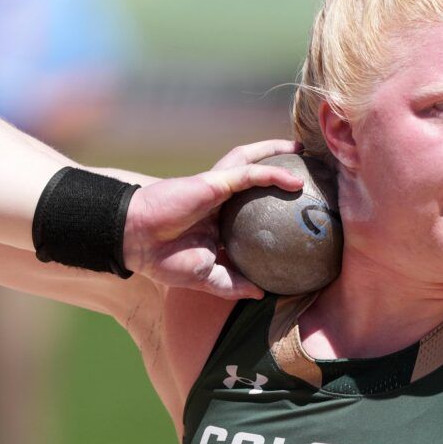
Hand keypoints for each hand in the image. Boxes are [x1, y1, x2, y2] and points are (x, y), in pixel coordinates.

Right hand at [122, 140, 302, 298]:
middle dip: (277, 166)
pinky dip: (273, 174)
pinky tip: (296, 181)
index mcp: (218, 221)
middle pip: (254, 177)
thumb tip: (263, 292)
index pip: (250, 208)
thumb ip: (234, 283)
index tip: (297, 209)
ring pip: (252, 162)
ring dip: (276, 153)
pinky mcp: (215, 183)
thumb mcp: (206, 277)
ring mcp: (218, 189)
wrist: (137, 242)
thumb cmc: (164, 258)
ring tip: (301, 151)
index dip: (271, 205)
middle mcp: (221, 202)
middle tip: (304, 166)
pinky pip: (250, 174)